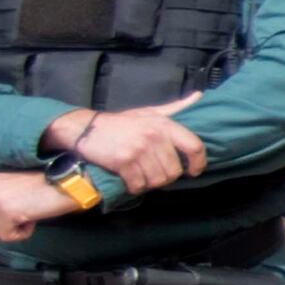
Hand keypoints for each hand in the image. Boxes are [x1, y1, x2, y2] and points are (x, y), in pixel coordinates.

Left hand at [0, 171, 72, 241]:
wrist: (70, 182)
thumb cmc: (52, 184)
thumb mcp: (18, 184)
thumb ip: (2, 194)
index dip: (6, 214)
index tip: (24, 206)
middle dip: (10, 222)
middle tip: (31, 207)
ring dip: (17, 226)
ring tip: (33, 210)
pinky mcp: (6, 212)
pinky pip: (9, 236)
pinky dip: (25, 231)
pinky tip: (35, 215)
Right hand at [58, 106, 208, 190]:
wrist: (85, 128)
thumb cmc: (122, 122)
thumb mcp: (150, 111)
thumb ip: (175, 107)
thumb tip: (199, 96)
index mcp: (165, 124)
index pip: (194, 146)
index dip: (198, 163)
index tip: (194, 171)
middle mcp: (154, 136)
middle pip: (174, 170)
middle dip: (166, 177)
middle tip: (156, 173)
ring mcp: (139, 150)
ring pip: (158, 180)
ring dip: (151, 183)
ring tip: (144, 176)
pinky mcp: (123, 162)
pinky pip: (138, 185)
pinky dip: (136, 187)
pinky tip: (131, 181)